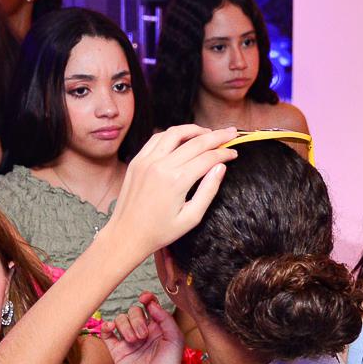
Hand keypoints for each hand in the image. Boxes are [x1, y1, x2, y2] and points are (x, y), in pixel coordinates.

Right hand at [101, 292, 182, 363]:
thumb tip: (151, 303)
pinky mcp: (116, 350)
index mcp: (158, 327)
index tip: (145, 298)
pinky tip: (111, 329)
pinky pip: (106, 333)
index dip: (147, 298)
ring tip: (134, 341)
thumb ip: (165, 319)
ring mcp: (128, 340)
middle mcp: (143, 331)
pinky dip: (106, 327)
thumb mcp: (175, 340)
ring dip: (126, 326)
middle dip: (137, 320)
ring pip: (120, 319)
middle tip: (143, 336)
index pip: (149, 306)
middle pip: (134, 311)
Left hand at [106, 125, 237, 257]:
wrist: (126, 234)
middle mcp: (161, 165)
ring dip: (194, 129)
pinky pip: (157, 138)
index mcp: (177, 181)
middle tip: (231, 132)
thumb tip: (221, 168)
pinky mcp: (137, 160)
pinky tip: (183, 137)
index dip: (224, 153)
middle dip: (217, 136)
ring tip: (208, 132)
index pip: (208, 158)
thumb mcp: (191, 217)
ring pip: (174, 133)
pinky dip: (172, 134)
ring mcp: (147, 160)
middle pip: (195, 142)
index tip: (235, 152)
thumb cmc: (160, 231)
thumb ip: (208, 190)